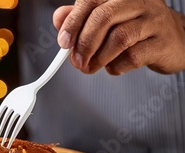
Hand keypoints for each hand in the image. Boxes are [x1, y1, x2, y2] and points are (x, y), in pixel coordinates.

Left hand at [54, 0, 184, 74]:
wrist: (173, 39)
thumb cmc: (136, 28)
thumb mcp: (106, 18)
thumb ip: (81, 17)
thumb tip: (59, 19)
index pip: (90, 0)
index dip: (73, 22)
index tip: (63, 42)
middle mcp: (138, 1)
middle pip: (103, 17)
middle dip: (84, 44)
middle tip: (77, 61)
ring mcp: (153, 20)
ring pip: (119, 38)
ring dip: (98, 58)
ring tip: (90, 67)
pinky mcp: (161, 43)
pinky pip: (133, 57)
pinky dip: (115, 67)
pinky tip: (112, 67)